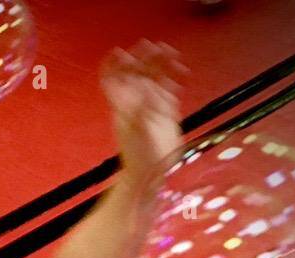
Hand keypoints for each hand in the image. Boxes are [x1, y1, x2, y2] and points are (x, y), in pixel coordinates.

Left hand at [100, 39, 189, 184]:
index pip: (113, 80)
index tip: (121, 52)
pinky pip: (167, 90)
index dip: (115, 65)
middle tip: (156, 46)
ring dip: (161, 65)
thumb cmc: (138, 157)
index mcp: (122, 106)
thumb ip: (143, 109)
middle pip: (136, 73)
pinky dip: (173, 80)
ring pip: (153, 79)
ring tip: (172, 54)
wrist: (151, 174)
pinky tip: (180, 74)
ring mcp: (150, 107)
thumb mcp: (138, 131)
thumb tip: (147, 90)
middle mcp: (135, 104)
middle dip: (145, 58)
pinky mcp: (165, 113)